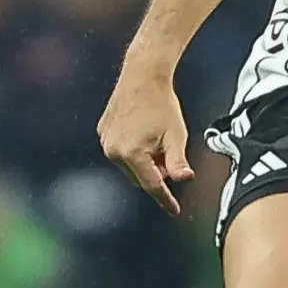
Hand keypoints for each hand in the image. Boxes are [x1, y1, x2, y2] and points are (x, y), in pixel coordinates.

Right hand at [98, 69, 194, 215]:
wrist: (142, 76)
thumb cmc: (162, 105)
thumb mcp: (176, 135)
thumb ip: (178, 161)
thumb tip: (185, 179)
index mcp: (133, 154)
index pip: (152, 185)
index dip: (165, 199)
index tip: (174, 211)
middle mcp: (114, 151)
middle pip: (140, 177)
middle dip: (156, 172)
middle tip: (168, 152)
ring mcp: (105, 142)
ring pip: (129, 166)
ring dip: (144, 162)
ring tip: (155, 138)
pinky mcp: (102, 133)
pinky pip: (120, 151)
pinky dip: (133, 151)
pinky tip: (143, 130)